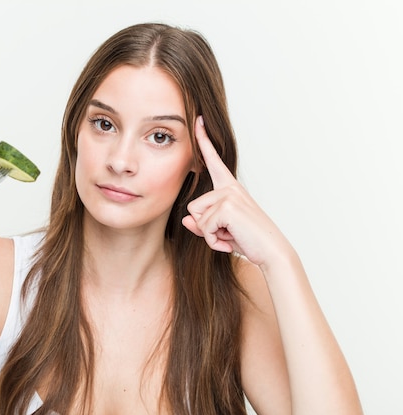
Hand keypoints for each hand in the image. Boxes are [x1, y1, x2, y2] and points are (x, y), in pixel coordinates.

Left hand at [182, 117, 291, 266]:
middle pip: (193, 207)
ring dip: (210, 234)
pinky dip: (214, 240)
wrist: (272, 252)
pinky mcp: (227, 206)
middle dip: (204, 227)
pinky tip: (231, 240)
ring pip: (197, 217)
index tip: (198, 118)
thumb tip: (186, 219)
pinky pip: (204, 227)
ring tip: (231, 235)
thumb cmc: (248, 240)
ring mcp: (229, 195)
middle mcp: (229, 187)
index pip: (213, 160)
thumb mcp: (220, 231)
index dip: (203, 140)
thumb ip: (202, 224)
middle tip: (228, 233)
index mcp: (230, 188)